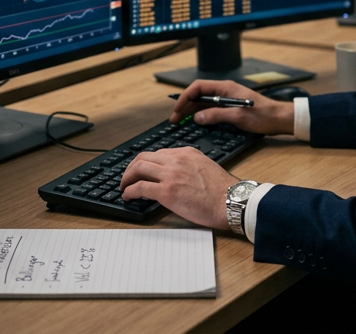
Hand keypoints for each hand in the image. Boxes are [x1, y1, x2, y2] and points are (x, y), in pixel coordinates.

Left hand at [120, 148, 237, 229]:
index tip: (142, 171)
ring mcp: (171, 174)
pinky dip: (130, 191)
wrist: (231, 201)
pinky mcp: (167, 191)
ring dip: (127, 178)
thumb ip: (189, 167)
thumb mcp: (205, 167)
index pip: (158, 153)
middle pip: (144, 157)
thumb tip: (177, 177)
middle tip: (128, 178)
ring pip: (138, 168)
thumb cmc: (223, 191)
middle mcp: (177, 159)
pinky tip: (128, 196)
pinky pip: (140, 187)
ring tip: (124, 187)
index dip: (146, 163)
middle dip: (131, 168)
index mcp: (186, 153)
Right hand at [170, 79, 294, 135]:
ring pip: (203, 102)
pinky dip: (201, 114)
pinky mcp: (230, 107)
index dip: (185, 97)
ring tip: (180, 121)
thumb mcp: (238, 117)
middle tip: (175, 119)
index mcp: (225, 88)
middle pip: (199, 94)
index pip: (198, 87)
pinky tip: (196, 122)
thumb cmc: (263, 115)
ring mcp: (227, 99)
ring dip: (191, 110)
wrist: (279, 119)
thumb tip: (197, 117)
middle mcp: (225, 91)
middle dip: (185, 105)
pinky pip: (211, 108)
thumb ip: (216, 115)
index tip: (177, 110)